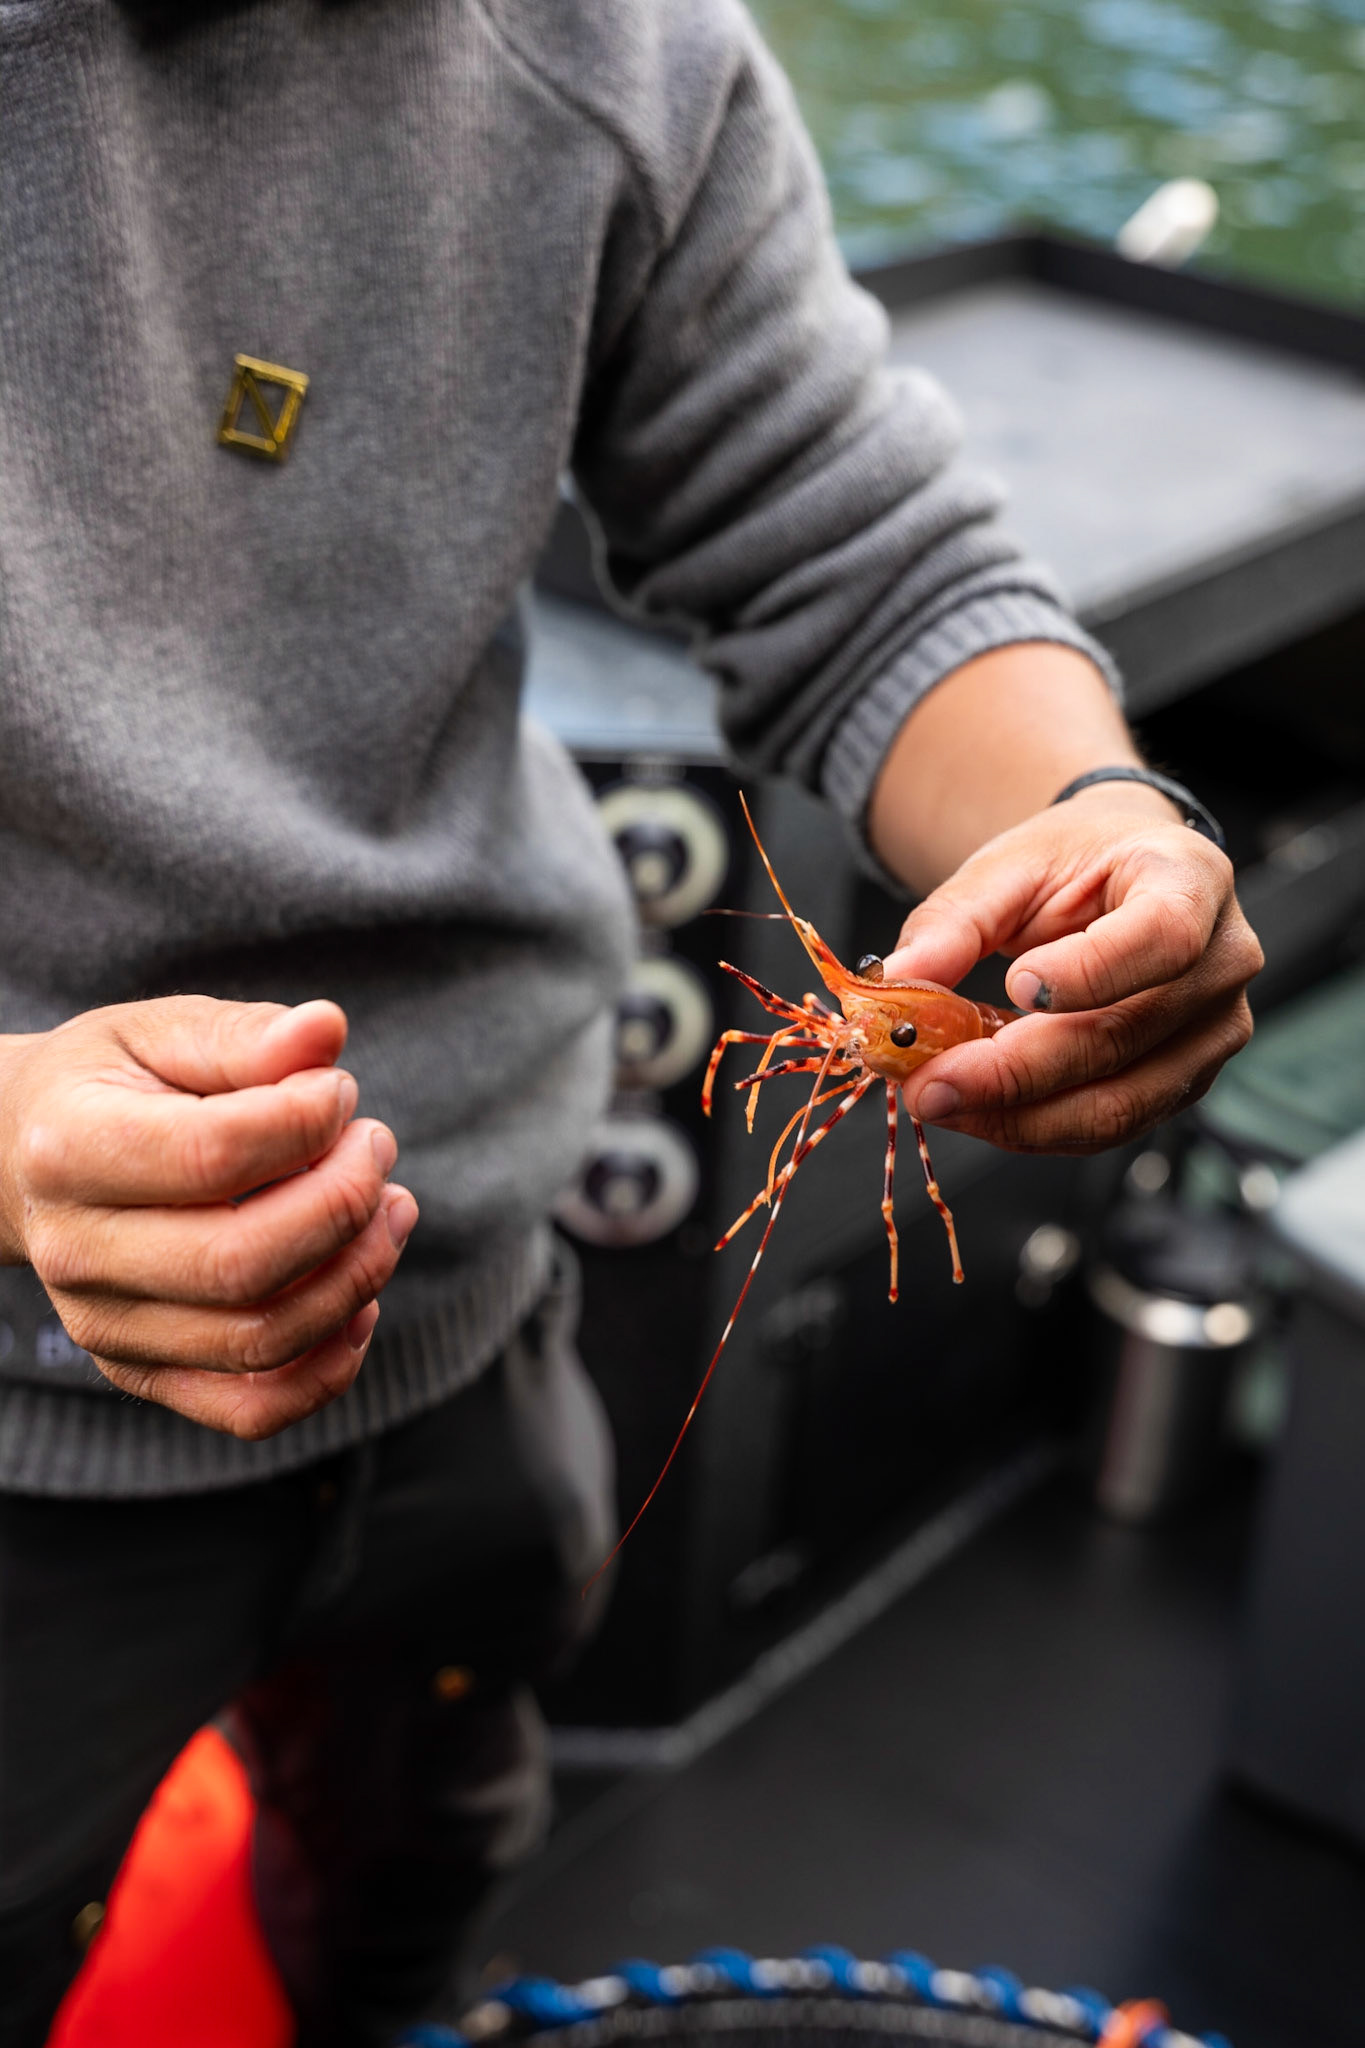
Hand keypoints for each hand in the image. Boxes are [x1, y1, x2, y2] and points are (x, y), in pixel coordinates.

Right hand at [0, 997, 417, 1437]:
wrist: (27, 1161)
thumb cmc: (111, 1086)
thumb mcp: (159, 1032)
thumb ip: (244, 1036)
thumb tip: (326, 1032)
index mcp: (69, 1150)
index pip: (212, 1154)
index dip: (305, 1121)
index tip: (339, 1091)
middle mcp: (78, 1252)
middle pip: (241, 1263)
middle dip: (343, 1203)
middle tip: (376, 1147)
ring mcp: (108, 1326)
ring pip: (260, 1340)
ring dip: (357, 1275)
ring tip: (390, 1207)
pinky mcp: (142, 1372)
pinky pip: (253, 1408)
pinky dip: (329, 1366)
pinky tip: (360, 1300)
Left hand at [883, 786, 1262, 1152]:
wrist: (1119, 879)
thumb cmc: (1075, 863)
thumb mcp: (1011, 866)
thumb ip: (954, 920)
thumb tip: (893, 979)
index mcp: (1192, 881)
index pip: (1164, 937)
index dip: (1090, 974)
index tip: (1013, 989)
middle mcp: (1221, 964)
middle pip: (1125, 1040)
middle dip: (1014, 1074)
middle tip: (928, 1083)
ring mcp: (1210, 1034)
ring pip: (1117, 1105)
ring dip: (1015, 1117)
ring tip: (937, 1099)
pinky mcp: (1181, 1083)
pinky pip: (1106, 1126)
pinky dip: (1030, 1125)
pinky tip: (974, 1106)